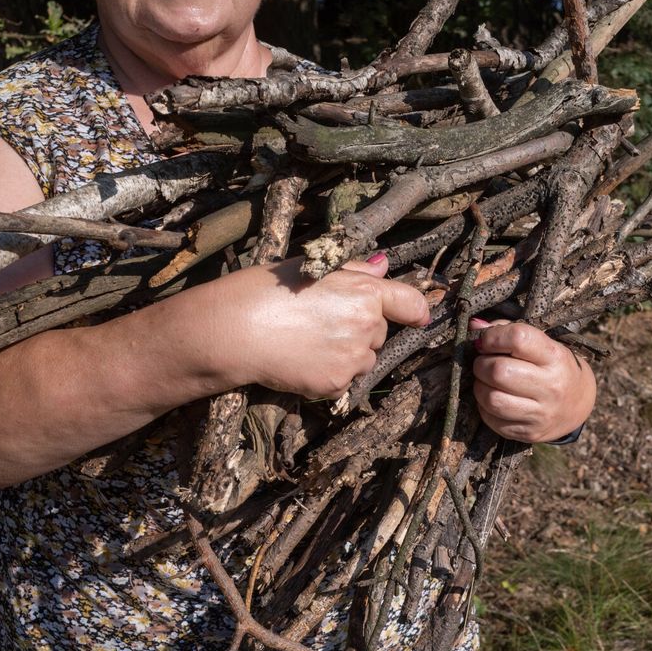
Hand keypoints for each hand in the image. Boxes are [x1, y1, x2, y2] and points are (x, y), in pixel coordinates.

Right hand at [197, 252, 429, 398]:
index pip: (410, 303)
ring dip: (348, 354)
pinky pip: (344, 380)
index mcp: (364, 292)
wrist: (234, 331)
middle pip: (380, 333)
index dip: (416, 310)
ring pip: (364, 359)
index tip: (418, 316)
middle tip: (321, 322)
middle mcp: (367, 326)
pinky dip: (329, 374)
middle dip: (360, 330)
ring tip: (308, 342)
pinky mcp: (336, 383)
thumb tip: (383, 266)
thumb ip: (354, 271)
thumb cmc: (265, 290)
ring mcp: (353, 358)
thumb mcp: (311, 267)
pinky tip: (302, 361)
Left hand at [471, 319, 595, 442]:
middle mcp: (552, 386)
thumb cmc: (551, 366)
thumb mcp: (540, 343)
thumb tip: (473, 325)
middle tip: (485, 363)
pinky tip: (494, 398)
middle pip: (499, 371)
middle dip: (481, 364)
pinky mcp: (529, 433)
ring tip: (487, 381)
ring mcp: (541, 413)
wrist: (577, 404)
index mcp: (555, 357)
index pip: (518, 338)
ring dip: (480, 387)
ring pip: (492, 399)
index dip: (493, 337)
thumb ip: (506, 330)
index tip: (487, 341)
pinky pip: (492, 419)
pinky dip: (485, 407)